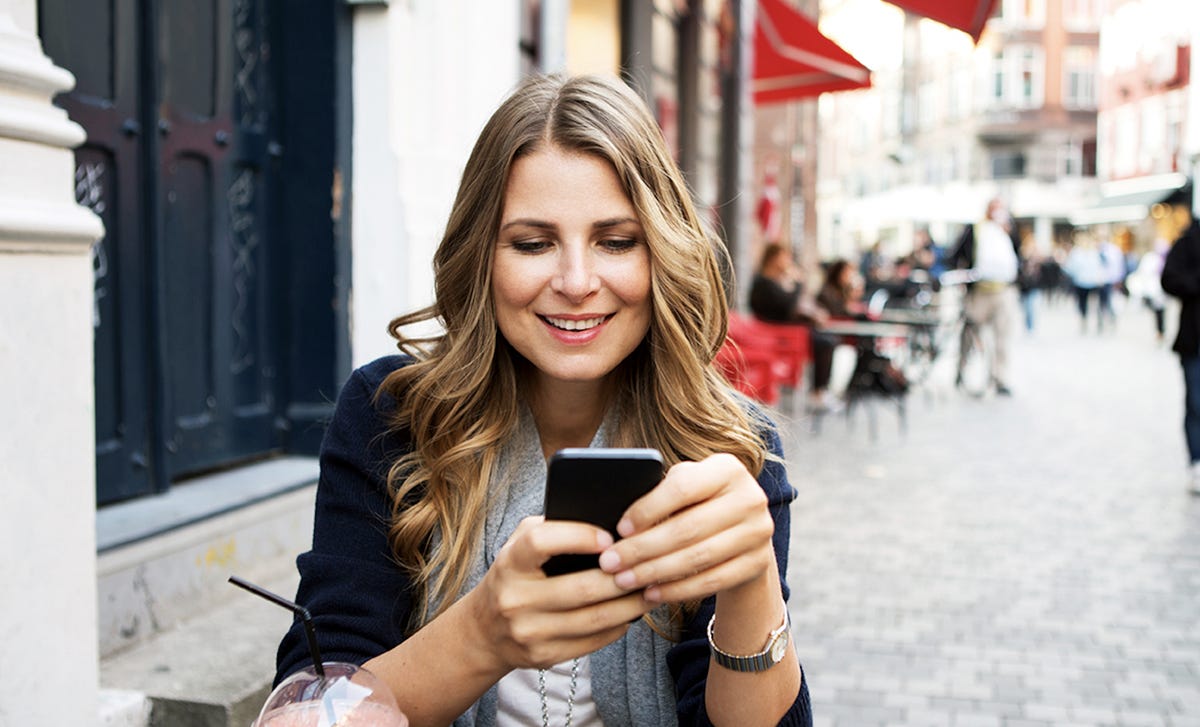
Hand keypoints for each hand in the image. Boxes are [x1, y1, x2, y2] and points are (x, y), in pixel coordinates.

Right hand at [467, 516, 653, 671]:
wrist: (485, 630)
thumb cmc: (514, 575)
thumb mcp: (519, 543)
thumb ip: (552, 528)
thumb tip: (603, 523)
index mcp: (510, 562)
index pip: (542, 542)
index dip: (579, 537)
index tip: (610, 537)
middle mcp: (516, 599)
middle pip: (582, 588)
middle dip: (622, 578)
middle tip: (648, 566)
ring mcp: (529, 631)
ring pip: (594, 619)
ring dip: (630, 605)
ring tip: (650, 591)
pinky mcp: (544, 655)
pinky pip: (592, 641)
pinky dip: (618, 626)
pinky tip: (631, 614)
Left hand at [596, 454, 776, 603]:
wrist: (744, 531)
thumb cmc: (699, 504)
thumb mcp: (686, 488)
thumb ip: (660, 494)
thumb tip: (618, 525)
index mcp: (728, 468)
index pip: (682, 487)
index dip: (648, 509)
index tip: (619, 529)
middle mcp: (751, 497)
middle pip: (688, 528)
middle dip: (642, 549)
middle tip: (610, 563)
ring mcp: (759, 532)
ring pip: (698, 557)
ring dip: (655, 572)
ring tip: (624, 580)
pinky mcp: (758, 563)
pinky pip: (712, 581)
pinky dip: (677, 590)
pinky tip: (651, 593)